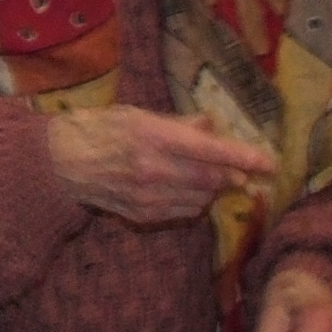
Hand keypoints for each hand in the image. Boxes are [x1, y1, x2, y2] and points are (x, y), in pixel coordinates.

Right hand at [45, 106, 273, 229]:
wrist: (62, 164)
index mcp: (154, 137)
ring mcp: (148, 197)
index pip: (212, 151)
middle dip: (233, 175)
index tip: (270, 164)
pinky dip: (194, 200)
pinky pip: (184, 211)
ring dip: (212, 188)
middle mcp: (154, 169)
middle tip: (245, 170)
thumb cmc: (100, 129)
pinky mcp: (143, 215)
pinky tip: (183, 188)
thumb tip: (211, 127)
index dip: (245, 158)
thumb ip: (178, 124)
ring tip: (203, 174)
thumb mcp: (139, 115)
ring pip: (202, 198)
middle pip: (212, 179)